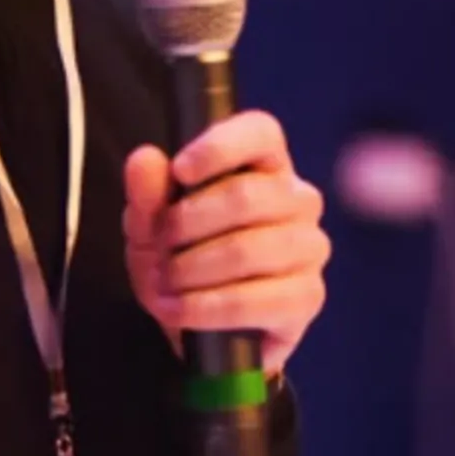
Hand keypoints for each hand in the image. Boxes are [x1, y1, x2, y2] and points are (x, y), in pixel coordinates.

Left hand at [123, 111, 329, 373]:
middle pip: (246, 196)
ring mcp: (309, 248)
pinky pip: (254, 300)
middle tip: (158, 248)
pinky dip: (205, 307)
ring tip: (164, 282)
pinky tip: (179, 310)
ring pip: (248, 250)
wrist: (196, 322)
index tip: (180, 170)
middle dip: (186, 225)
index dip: (220, 146)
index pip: (260, 133)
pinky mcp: (307, 297)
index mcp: (263, 165)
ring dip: (192, 269)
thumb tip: (145, 159)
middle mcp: (298, 200)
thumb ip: (146, 192)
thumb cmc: (180, 256)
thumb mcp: (149, 225)